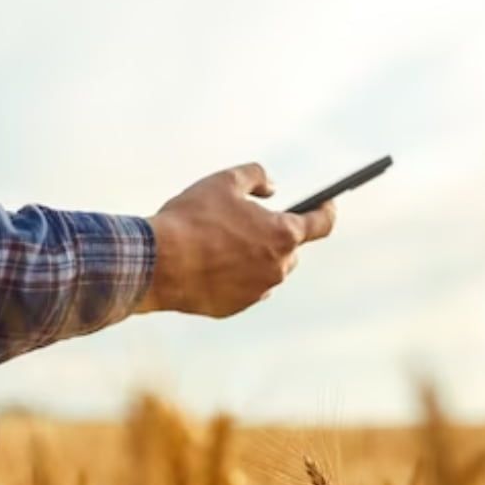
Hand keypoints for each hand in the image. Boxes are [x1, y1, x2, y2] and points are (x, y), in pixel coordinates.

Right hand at [135, 163, 335, 317]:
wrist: (156, 263)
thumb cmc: (191, 219)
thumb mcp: (224, 181)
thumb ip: (256, 177)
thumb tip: (272, 188)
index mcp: (283, 234)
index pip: (322, 223)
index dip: (327, 210)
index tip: (326, 204)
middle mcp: (277, 267)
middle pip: (289, 249)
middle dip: (273, 235)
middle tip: (243, 223)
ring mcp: (257, 291)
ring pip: (265, 270)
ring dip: (252, 257)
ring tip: (217, 244)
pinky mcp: (235, 307)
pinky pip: (243, 289)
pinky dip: (232, 276)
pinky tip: (207, 264)